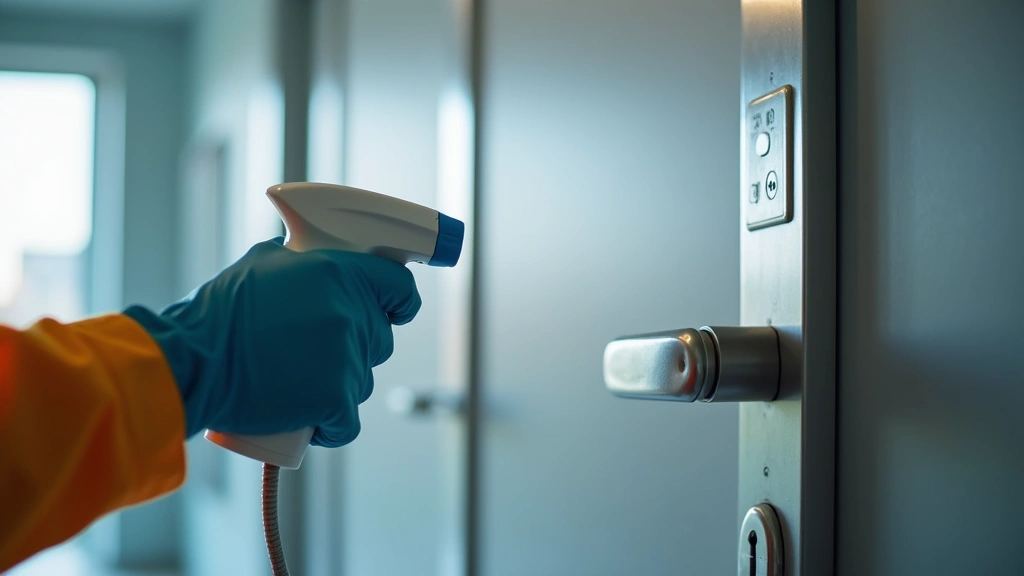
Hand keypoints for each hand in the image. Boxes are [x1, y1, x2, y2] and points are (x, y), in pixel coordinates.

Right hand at [124, 238, 420, 446]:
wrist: (191, 364)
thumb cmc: (216, 316)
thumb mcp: (260, 263)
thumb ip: (298, 258)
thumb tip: (307, 256)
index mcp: (339, 273)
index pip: (399, 287)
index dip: (399, 302)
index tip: (394, 312)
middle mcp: (351, 313)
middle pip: (379, 338)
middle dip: (354, 348)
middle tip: (313, 354)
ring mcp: (346, 358)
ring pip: (362, 380)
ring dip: (338, 387)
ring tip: (294, 383)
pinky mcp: (335, 400)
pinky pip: (347, 422)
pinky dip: (330, 427)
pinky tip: (309, 421)